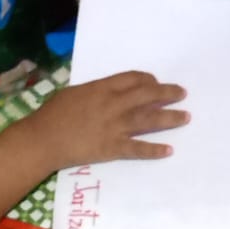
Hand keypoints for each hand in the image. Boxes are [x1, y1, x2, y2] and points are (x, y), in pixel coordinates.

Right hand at [29, 72, 188, 165]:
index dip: (149, 80)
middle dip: (167, 94)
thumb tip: (108, 91)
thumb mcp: (74, 92)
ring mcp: (115, 127)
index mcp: (102, 88)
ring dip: (170, 118)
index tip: (156, 83)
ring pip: (149, 120)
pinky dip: (154, 150)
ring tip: (186, 116)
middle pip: (147, 96)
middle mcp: (114, 105)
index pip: (133, 79)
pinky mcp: (113, 148)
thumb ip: (95, 91)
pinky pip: (138, 149)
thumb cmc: (53, 114)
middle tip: (182, 94)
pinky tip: (169, 150)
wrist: (43, 139)